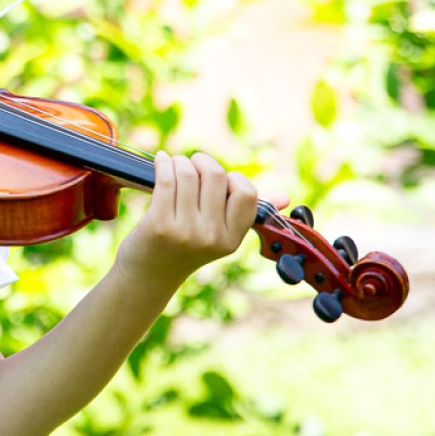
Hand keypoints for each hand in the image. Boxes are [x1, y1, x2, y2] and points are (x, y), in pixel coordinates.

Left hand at [116, 152, 281, 288]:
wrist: (149, 275)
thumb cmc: (184, 248)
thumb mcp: (218, 235)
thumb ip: (246, 213)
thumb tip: (285, 197)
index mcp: (233, 239)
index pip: (247, 193)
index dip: (232, 178)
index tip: (217, 180)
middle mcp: (212, 236)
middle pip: (215, 175)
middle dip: (202, 162)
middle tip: (192, 164)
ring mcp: (186, 231)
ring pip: (187, 173)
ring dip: (179, 161)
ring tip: (173, 164)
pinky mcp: (159, 224)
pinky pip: (165, 179)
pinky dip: (163, 163)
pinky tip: (161, 160)